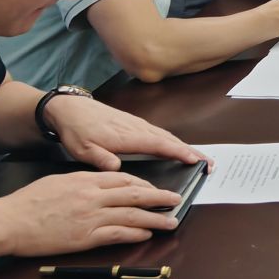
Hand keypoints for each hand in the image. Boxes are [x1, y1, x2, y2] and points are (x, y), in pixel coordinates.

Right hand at [0, 171, 184, 255]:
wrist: (9, 221)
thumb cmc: (27, 202)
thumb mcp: (58, 181)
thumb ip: (82, 182)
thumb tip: (99, 183)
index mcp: (85, 180)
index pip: (123, 179)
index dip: (144, 184)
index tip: (154, 188)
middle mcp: (92, 196)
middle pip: (134, 194)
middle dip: (159, 197)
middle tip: (176, 199)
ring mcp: (90, 217)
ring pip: (132, 214)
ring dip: (155, 218)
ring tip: (171, 221)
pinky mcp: (85, 237)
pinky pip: (117, 233)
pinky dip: (136, 233)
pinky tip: (147, 233)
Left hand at [43, 94, 208, 171]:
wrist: (69, 109)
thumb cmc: (76, 130)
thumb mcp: (83, 149)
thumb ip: (101, 159)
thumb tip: (117, 168)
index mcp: (128, 136)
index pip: (161, 145)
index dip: (180, 153)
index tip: (197, 161)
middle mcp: (137, 128)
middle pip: (171, 140)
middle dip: (191, 151)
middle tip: (209, 164)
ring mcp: (137, 124)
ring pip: (167, 136)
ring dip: (184, 146)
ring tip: (199, 158)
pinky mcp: (134, 124)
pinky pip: (159, 133)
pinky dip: (172, 141)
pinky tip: (175, 147)